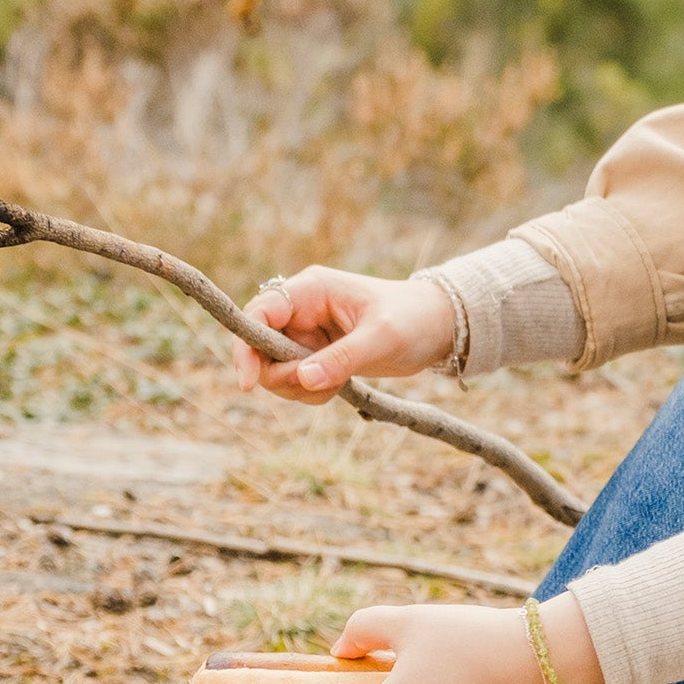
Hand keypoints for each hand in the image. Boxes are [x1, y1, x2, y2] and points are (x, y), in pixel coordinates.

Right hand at [234, 267, 454, 404]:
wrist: (436, 328)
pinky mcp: (316, 356)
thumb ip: (341, 358)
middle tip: (316, 385)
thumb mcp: (381, 338)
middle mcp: (301, 310)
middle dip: (281, 376)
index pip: (259, 313)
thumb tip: (303, 378)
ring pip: (275, 371)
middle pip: (260, 349)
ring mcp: (306, 334)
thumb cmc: (412, 319)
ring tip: (336, 386)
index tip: (249, 383)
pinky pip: (296, 382)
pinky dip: (311, 393)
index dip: (246, 347)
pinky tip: (339, 387)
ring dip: (299, 389)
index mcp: (311, 290)